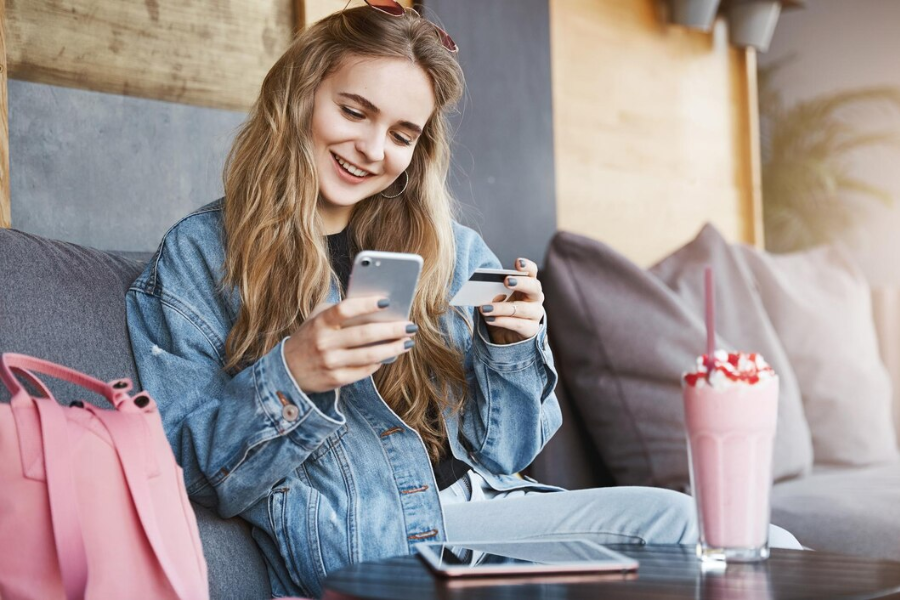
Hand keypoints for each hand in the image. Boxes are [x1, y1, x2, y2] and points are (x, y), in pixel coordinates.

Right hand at [284, 297, 415, 392]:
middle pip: (364, 334)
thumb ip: (340, 311)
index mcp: (320, 322)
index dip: (367, 304)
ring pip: (369, 355)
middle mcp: (324, 342)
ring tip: (407, 342)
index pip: (345, 309)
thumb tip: (376, 307)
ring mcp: (330, 363)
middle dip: (392, 330)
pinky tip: (390, 355)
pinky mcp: (336, 379)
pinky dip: (380, 362)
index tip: (387, 301)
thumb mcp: (318, 319)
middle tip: (409, 325)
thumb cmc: (311, 337)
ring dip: (393, 348)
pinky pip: (365, 370)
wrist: (288, 370)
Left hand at [479, 258, 543, 344]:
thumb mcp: (495, 299)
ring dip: (502, 307)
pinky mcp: (531, 330)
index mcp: (528, 285)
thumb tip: (479, 287)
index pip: (532, 272)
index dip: (527, 266)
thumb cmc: (500, 312)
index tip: (517, 262)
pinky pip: (518, 324)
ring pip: (522, 308)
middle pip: (534, 287)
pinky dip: (502, 321)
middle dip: (521, 283)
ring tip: (484, 308)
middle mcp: (536, 298)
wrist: (504, 337)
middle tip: (506, 281)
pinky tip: (490, 319)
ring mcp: (536, 314)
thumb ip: (492, 292)